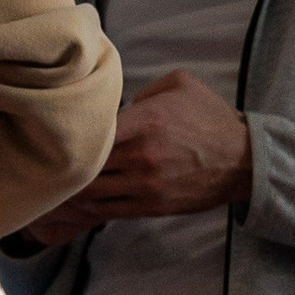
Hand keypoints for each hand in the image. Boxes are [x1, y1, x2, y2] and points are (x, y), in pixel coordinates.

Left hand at [24, 69, 251, 237]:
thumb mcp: (182, 83)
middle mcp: (142, 156)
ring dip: (76, 187)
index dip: (72, 129)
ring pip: (93, 190)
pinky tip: (82, 200)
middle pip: (87, 161)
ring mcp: (147, 185)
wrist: (244, 162)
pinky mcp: (154, 206)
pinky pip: (111, 210)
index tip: (61, 125)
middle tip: (50, 156)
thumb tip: (121, 103)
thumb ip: (144, 89)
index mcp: (145, 121)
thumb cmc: (212, 119)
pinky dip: (92, 206)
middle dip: (67, 160)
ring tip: (61, 181)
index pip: (93, 128)